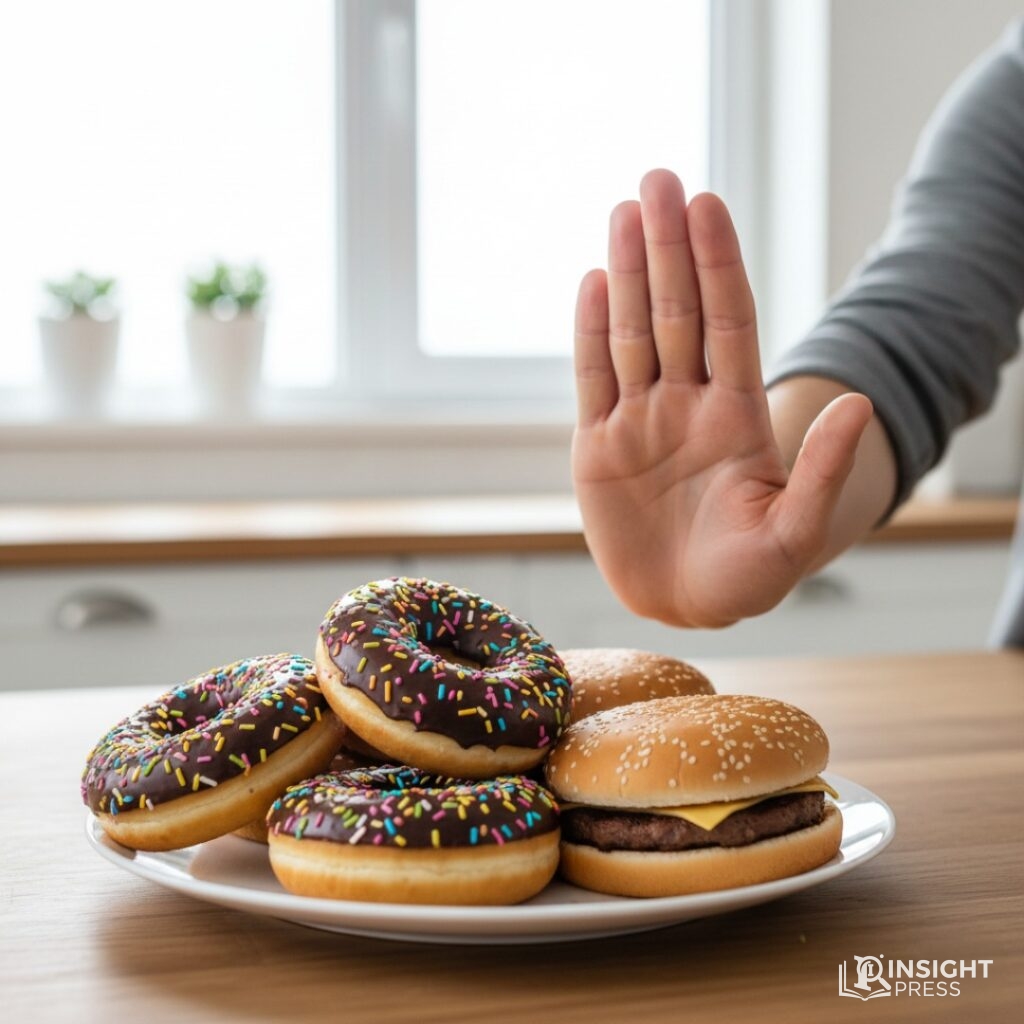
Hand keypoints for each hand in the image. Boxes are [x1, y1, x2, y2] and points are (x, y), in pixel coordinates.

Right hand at [572, 170, 873, 627]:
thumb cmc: (747, 578)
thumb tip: (861, 405)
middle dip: (668, 248)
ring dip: (626, 274)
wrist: (685, 606)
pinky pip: (593, 380)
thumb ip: (820, 471)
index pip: (727, 323)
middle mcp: (687, 405)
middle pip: (676, 312)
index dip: (717, 265)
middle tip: (658, 180)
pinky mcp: (598, 448)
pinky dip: (590, 333)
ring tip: (623, 211)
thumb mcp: (794, 533)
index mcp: (735, 417)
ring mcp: (641, 422)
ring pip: (631, 334)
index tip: (707, 207)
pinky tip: (592, 282)